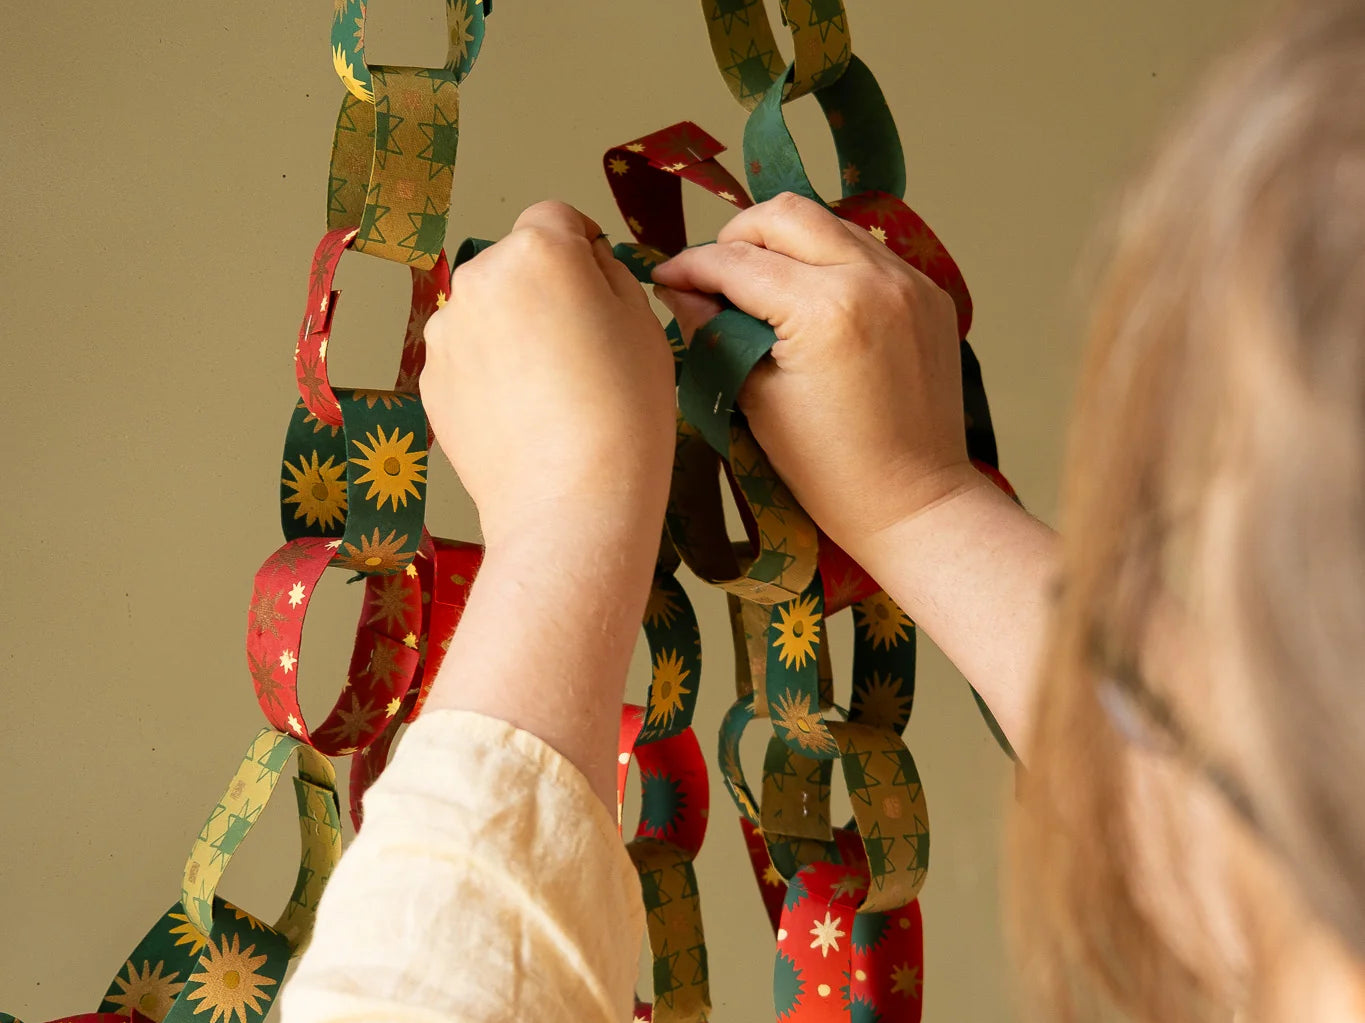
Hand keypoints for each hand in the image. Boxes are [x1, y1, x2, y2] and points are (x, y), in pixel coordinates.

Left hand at [421, 201, 675, 551]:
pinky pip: (469, 356)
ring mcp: (447, 331)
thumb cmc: (624, 413)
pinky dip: (492, 372)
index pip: (556, 218)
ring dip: (514, 331)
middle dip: (545, 291)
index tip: (599, 289)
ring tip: (553, 391)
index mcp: (538, 251)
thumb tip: (584, 262)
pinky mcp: (431, 379)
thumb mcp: (644, 323)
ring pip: (489, 311)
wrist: (572, 504)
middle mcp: (478, 278)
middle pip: (516, 264)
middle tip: (583, 350)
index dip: (583, 249)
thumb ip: (608, 273)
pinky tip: (524, 414)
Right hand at [651, 192, 984, 561]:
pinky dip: (830, 263)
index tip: (665, 278)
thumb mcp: (755, 400)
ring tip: (761, 288)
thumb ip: (713, 332)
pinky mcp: (931, 294)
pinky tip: (812, 303)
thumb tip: (676, 289)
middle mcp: (874, 280)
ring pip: (830, 223)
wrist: (913, 502)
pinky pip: (868, 252)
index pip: (738, 263)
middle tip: (714, 275)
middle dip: (738, 237)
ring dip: (786, 245)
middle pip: (785, 215)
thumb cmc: (829, 470)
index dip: (691, 266)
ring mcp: (911, 282)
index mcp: (825, 311)